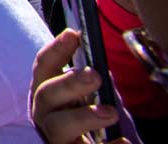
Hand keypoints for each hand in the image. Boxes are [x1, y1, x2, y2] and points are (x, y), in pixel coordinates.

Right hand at [29, 29, 118, 143]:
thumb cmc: (89, 121)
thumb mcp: (88, 98)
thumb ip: (90, 80)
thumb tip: (99, 59)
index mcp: (48, 92)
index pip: (44, 66)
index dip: (56, 49)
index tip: (73, 34)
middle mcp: (45, 113)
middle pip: (46, 94)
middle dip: (69, 83)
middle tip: (95, 75)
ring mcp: (55, 138)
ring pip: (58, 125)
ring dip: (83, 116)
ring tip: (110, 113)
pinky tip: (123, 142)